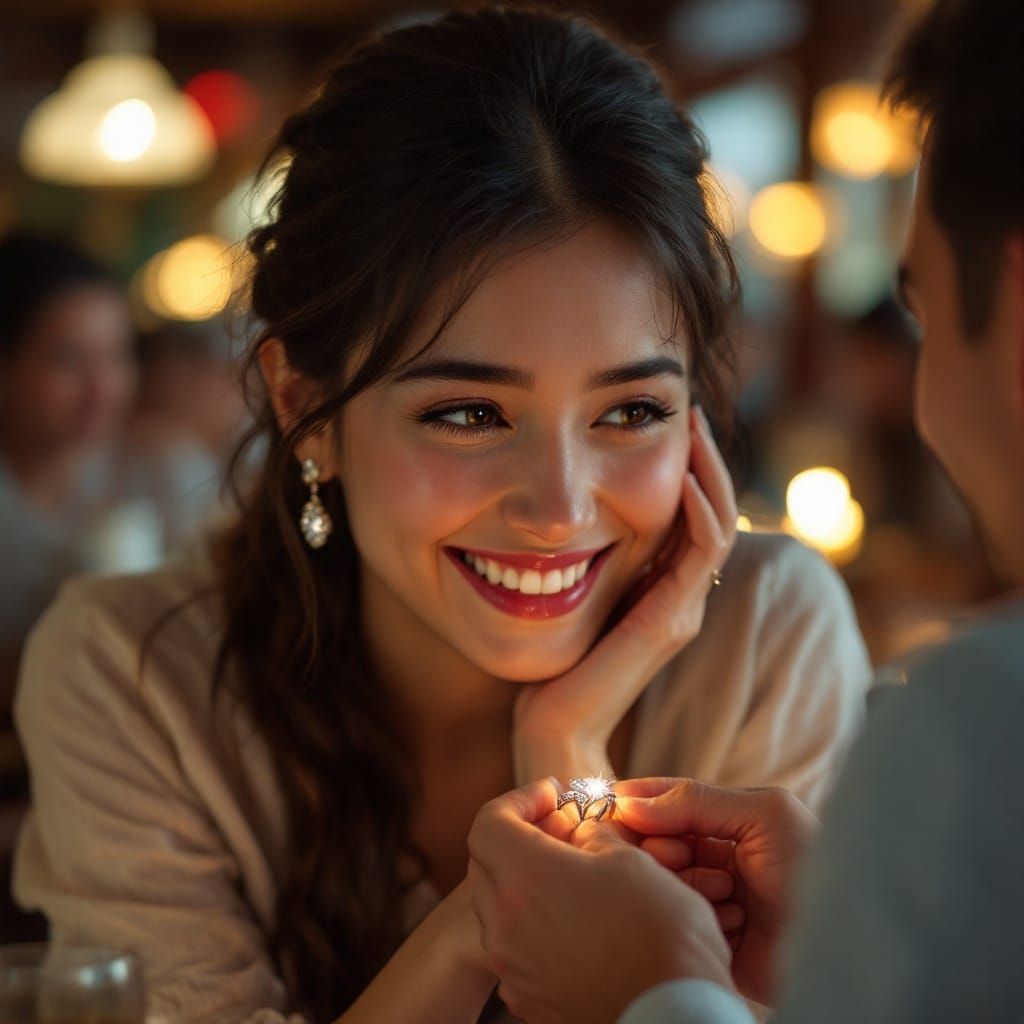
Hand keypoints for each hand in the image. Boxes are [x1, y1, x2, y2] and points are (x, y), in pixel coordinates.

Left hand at [467, 779, 735, 1023]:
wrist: (674, 1019)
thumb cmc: (660, 936)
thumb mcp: (632, 861)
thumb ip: (593, 835)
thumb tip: (581, 834)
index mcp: (525, 877)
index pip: (489, 822)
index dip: (519, 800)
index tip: (551, 796)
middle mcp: (504, 924)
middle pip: (486, 863)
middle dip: (519, 839)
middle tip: (562, 831)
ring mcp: (512, 967)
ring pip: (499, 908)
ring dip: (525, 884)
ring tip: (574, 880)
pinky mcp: (526, 999)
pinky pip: (515, 950)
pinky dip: (534, 927)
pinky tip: (577, 925)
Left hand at [513, 407, 736, 780]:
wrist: (551, 726)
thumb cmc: (549, 662)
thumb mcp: (567, 591)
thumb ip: (584, 558)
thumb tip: (568, 508)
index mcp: (657, 586)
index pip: (689, 513)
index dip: (686, 465)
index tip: (666, 417)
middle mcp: (679, 595)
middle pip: (711, 511)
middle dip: (702, 456)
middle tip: (688, 406)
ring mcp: (681, 609)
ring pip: (717, 524)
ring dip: (709, 471)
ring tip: (692, 423)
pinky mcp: (672, 622)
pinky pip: (703, 553)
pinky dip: (702, 510)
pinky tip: (685, 476)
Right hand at [616, 777, 818, 1005]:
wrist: (847, 940)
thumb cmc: (815, 866)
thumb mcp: (764, 814)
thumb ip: (697, 800)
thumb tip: (630, 801)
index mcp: (725, 821)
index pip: (665, 802)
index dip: (637, 802)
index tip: (610, 805)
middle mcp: (714, 857)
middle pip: (655, 842)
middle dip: (662, 848)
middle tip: (676, 858)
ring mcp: (710, 899)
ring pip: (663, 882)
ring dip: (690, 886)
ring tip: (727, 895)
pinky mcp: (710, 940)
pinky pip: (679, 922)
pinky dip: (702, 919)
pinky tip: (736, 924)